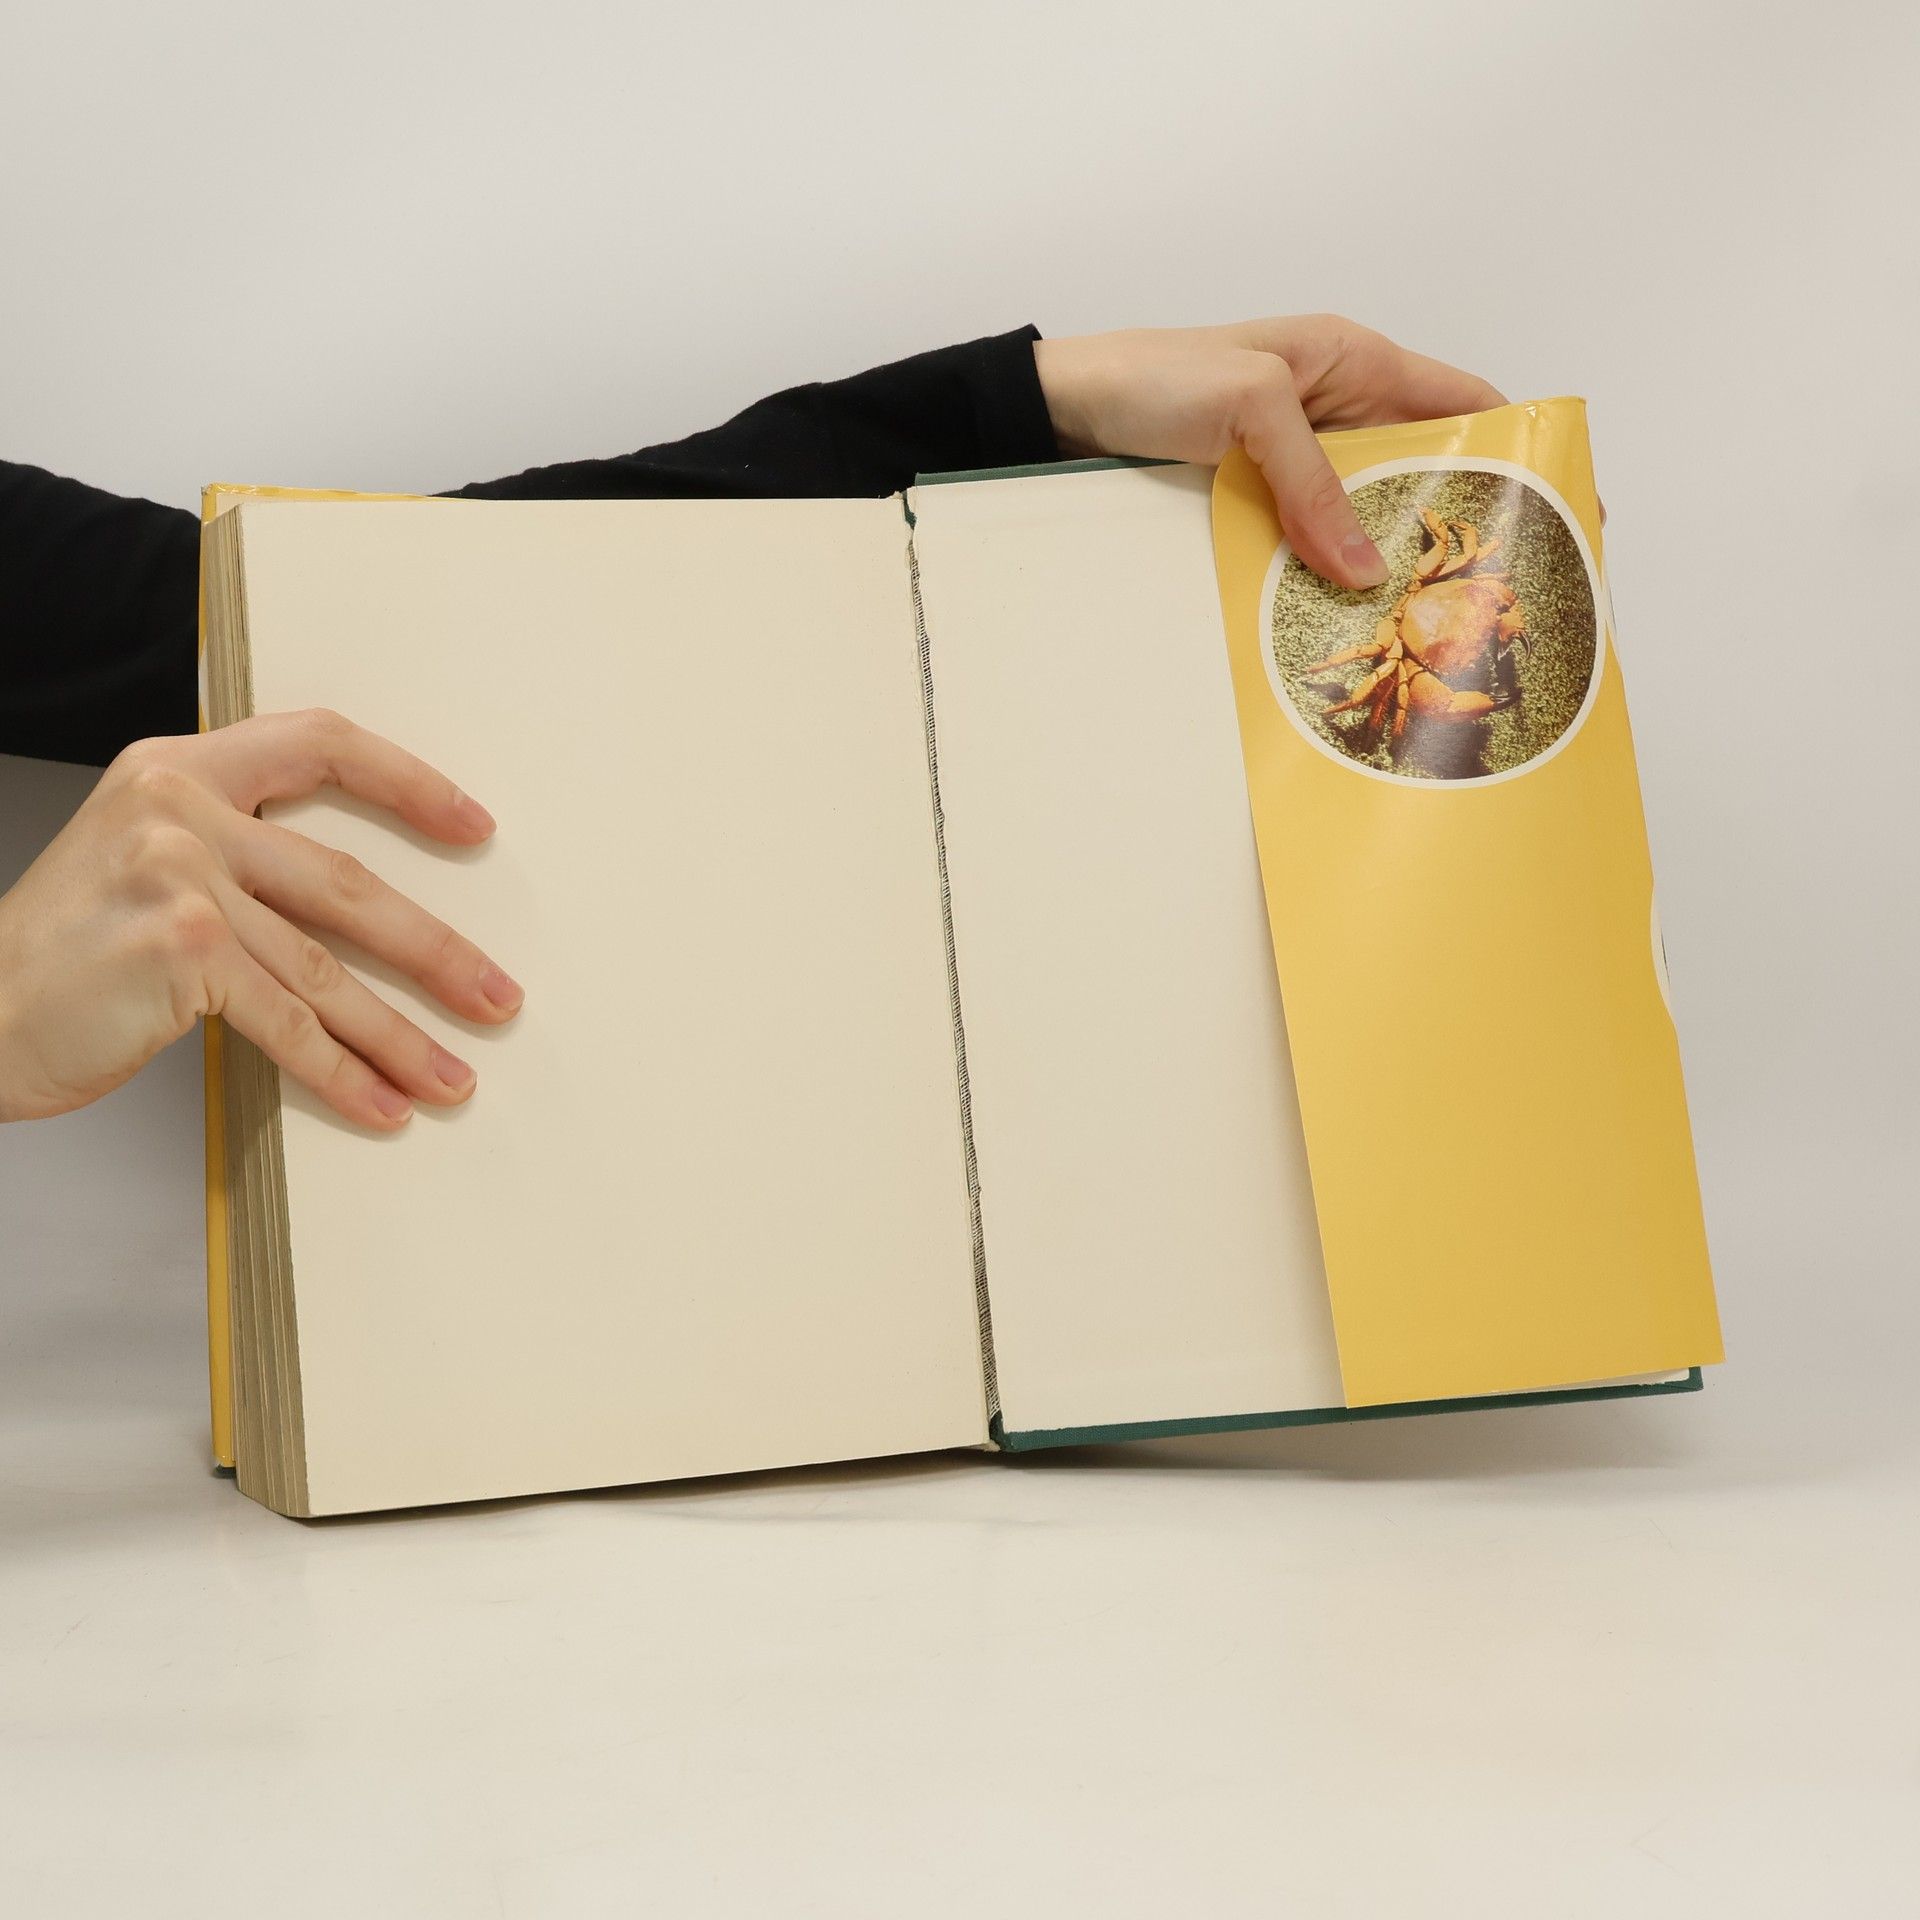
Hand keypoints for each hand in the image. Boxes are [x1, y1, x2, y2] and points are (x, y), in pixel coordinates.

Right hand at [0, 709, 521, 1128]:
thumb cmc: (64, 952)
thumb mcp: (143, 860)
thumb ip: (237, 852)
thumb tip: (370, 915)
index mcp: (180, 769)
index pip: (320, 744)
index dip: (408, 781)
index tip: (474, 827)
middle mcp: (179, 808)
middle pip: (346, 880)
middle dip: (435, 951)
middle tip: (497, 996)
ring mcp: (179, 876)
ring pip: (325, 965)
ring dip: (401, 1033)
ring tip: (455, 1076)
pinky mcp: (180, 949)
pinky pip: (287, 1020)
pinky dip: (342, 1071)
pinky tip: (384, 1104)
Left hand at [1033, 314, 1506, 589]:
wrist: (1057, 412)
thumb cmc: (1151, 377)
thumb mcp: (1249, 406)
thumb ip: (1313, 481)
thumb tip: (1365, 569)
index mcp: (1354, 362)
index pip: (1464, 404)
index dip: (1517, 449)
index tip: (1559, 506)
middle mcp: (1335, 413)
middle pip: (1422, 474)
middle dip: (1459, 529)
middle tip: (1497, 596)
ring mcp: (1294, 465)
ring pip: (1366, 521)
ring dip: (1389, 568)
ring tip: (1429, 627)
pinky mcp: (1254, 505)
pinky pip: (1308, 546)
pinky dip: (1328, 580)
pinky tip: (1346, 623)